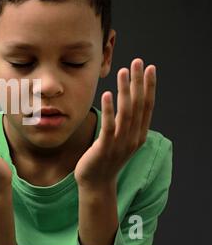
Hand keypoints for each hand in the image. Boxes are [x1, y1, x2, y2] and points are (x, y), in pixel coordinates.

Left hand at [74, 58, 156, 188]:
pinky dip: (110, 110)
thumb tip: (127, 102)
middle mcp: (133, 138)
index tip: (149, 68)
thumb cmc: (105, 158)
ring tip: (123, 72)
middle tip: (138, 62)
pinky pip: (109, 126)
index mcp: (138, 134)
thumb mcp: (120, 139)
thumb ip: (125, 123)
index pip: (147, 106)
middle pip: (139, 105)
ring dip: (125, 91)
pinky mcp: (105, 148)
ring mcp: (120, 143)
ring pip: (126, 113)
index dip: (149, 86)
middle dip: (139, 82)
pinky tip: (108, 94)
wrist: (96, 183)